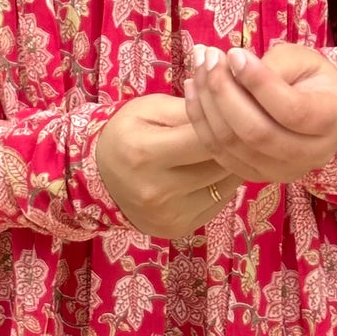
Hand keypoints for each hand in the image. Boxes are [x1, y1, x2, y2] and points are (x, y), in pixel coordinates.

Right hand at [94, 95, 240, 240]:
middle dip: (235, 142)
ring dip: (234, 163)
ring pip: (227, 184)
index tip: (235, 109)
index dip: (227, 121)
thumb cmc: (128, 133)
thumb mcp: (151, 108)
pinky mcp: (179, 229)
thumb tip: (229, 106)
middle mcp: (157, 191)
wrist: (99, 177)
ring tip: (224, 147)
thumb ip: (191, 108)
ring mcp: (169, 216)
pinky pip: (220, 202)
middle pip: (221, 163)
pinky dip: (224, 184)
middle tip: (237, 126)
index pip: (206, 137)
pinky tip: (211, 170)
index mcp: (146, 153)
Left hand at [183, 41, 336, 185]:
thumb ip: (274, 65)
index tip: (234, 52)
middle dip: (224, 92)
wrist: (317, 108)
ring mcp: (282, 171)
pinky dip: (201, 121)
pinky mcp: (256, 176)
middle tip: (209, 57)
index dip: (258, 82)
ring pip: (234, 145)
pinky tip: (192, 90)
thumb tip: (234, 68)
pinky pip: (220, 154)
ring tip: (198, 68)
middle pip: (257, 133)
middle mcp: (311, 154)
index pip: (291, 109)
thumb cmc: (310, 76)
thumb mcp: (302, 59)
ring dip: (207, 104)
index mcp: (331, 119)